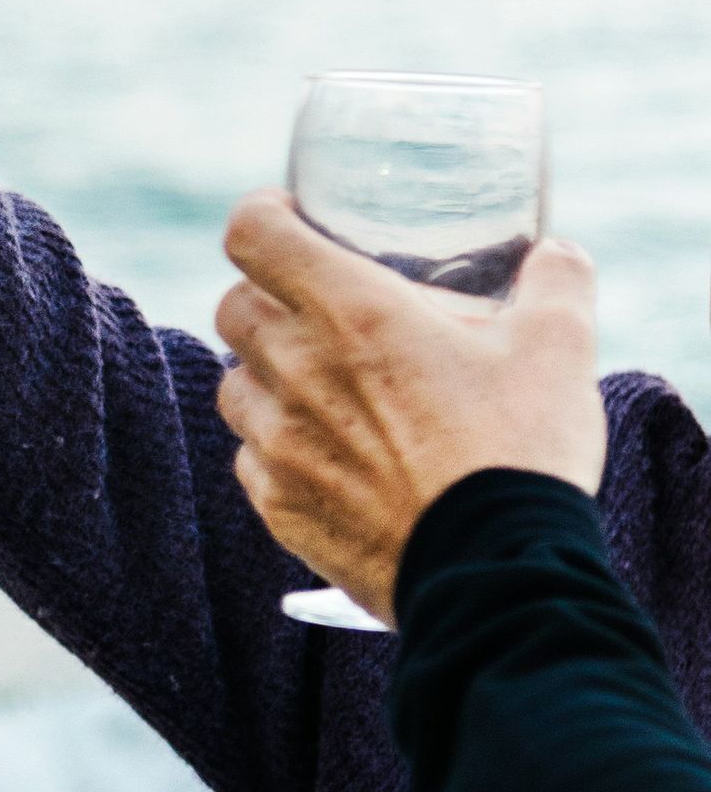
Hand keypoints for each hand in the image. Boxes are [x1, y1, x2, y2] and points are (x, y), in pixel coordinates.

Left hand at [214, 189, 606, 624]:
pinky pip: (250, 458)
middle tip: (319, 312)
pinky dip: (278, 449)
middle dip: (267, 297)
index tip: (288, 219)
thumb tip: (557, 254)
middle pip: (233, 305)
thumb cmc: (520, 452)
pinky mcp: (275, 502)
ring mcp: (277, 439)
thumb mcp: (558, 349)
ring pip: (235, 382)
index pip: (252, 233)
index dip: (262, 216)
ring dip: (267, 375)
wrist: (499, 576)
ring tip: (326, 389)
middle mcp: (294, 366)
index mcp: (349, 311)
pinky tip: (330, 457)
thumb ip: (554, 284)